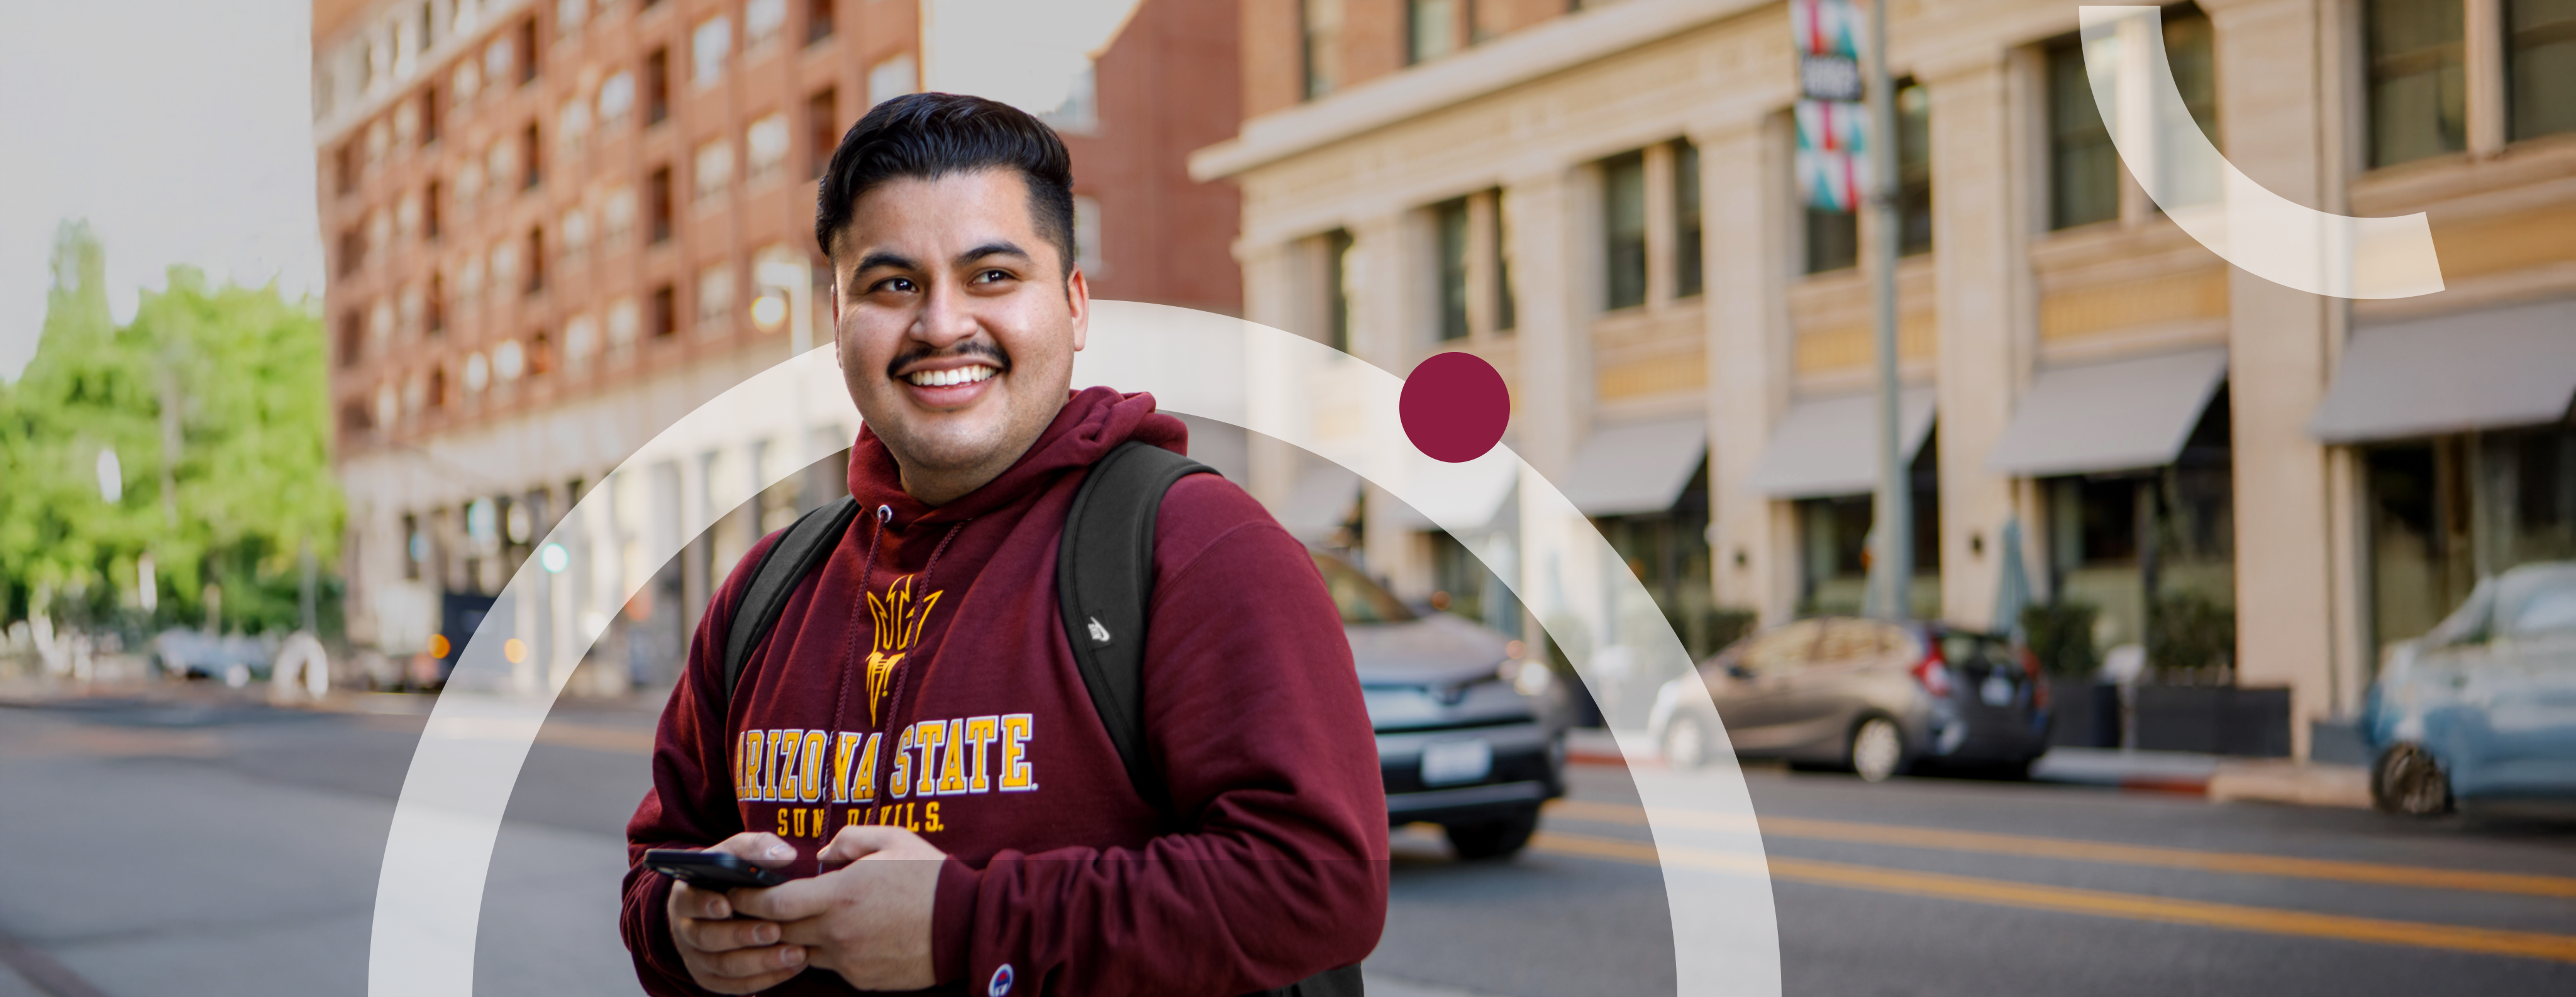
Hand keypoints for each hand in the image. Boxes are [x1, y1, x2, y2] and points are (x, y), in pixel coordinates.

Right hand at [665, 833, 808, 993]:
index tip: (726, 905)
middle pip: (707, 938)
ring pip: (724, 966)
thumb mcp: (738, 852)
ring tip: (794, 953)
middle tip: (774, 931)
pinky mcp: (712, 978)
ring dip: (760, 962)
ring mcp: (697, 957)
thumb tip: (785, 855)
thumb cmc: (731, 874)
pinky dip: (765, 979)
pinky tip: (792, 967)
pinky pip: (736, 985)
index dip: (704, 905)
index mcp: (686, 896)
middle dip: (742, 936)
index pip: (688, 902)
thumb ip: (757, 847)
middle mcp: (685, 930)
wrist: (724, 901)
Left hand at [732, 825, 946, 991]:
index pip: (774, 904)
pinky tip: (837, 936)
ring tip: (796, 921)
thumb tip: (819, 858)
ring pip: (801, 952)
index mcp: (840, 896)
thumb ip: (847, 840)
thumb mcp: (892, 839)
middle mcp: (838, 933)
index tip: (736, 892)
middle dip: (763, 920)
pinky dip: (825, 951)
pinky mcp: (862, 979)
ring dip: (794, 937)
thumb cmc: (931, 877)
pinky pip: (830, 966)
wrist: (968, 924)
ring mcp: (849, 961)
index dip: (748, 899)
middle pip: (780, 932)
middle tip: (752, 908)